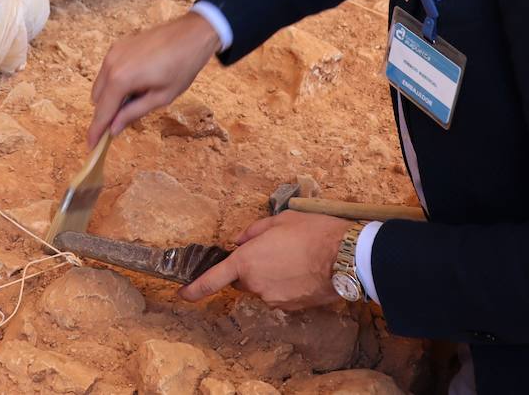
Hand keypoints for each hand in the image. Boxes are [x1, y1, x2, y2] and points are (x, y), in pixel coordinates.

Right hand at [87, 12, 220, 146]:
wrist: (192, 34)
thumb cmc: (182, 66)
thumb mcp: (161, 97)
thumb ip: (134, 113)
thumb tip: (114, 128)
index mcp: (121, 79)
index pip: (102, 112)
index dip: (96, 131)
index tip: (91, 146)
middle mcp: (111, 64)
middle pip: (97, 99)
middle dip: (106, 113)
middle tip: (124, 122)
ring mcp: (113, 52)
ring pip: (101, 84)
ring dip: (111, 97)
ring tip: (137, 98)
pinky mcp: (118, 46)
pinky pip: (108, 71)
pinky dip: (115, 82)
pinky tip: (136, 83)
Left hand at [180, 211, 351, 309]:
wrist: (344, 257)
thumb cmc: (311, 233)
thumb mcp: (278, 220)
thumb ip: (253, 232)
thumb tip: (241, 241)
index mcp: (246, 261)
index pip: (213, 279)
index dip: (195, 289)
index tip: (183, 295)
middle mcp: (255, 284)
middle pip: (243, 280)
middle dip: (251, 268)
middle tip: (274, 250)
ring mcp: (273, 298)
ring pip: (263, 287)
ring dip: (271, 275)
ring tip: (295, 258)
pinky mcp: (291, 307)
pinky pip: (280, 295)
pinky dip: (286, 284)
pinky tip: (303, 270)